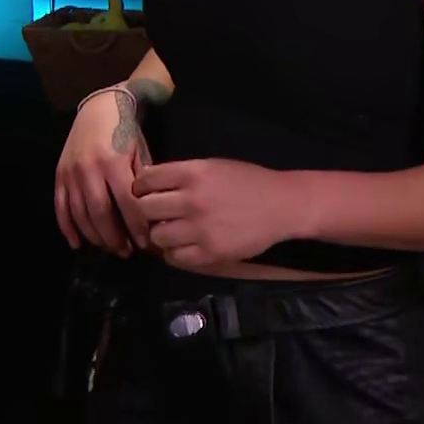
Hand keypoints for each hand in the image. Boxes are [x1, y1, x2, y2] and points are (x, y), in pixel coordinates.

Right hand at [55, 85, 151, 255]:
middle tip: (126, 252)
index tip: (145, 244)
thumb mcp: (140, 151)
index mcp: (113, 162)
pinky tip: (77, 244)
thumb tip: (151, 215)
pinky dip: (67, 228)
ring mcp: (71, 173)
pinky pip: (61, 207)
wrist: (99, 107)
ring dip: (95, 236)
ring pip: (80, 214)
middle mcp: (89, 170)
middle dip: (115, 237)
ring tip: (110, 248)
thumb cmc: (126, 130)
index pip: (127, 204)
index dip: (136, 227)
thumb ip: (142, 181)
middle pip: (101, 214)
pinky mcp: (59, 175)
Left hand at [132, 159, 298, 269]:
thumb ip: (182, 174)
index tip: (145, 192)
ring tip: (171, 232)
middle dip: (147, 211)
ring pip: (156, 236)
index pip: (146, 180)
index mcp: (194, 173)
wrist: (282, 205)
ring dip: (160, 234)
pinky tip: (183, 246)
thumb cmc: (248, 182)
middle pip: (145, 208)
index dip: (141, 187)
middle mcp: (193, 200)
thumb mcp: (214, 166)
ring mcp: (200, 229)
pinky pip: (174, 258)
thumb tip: (147, 184)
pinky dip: (174, 253)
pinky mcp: (209, 253)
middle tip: (157, 215)